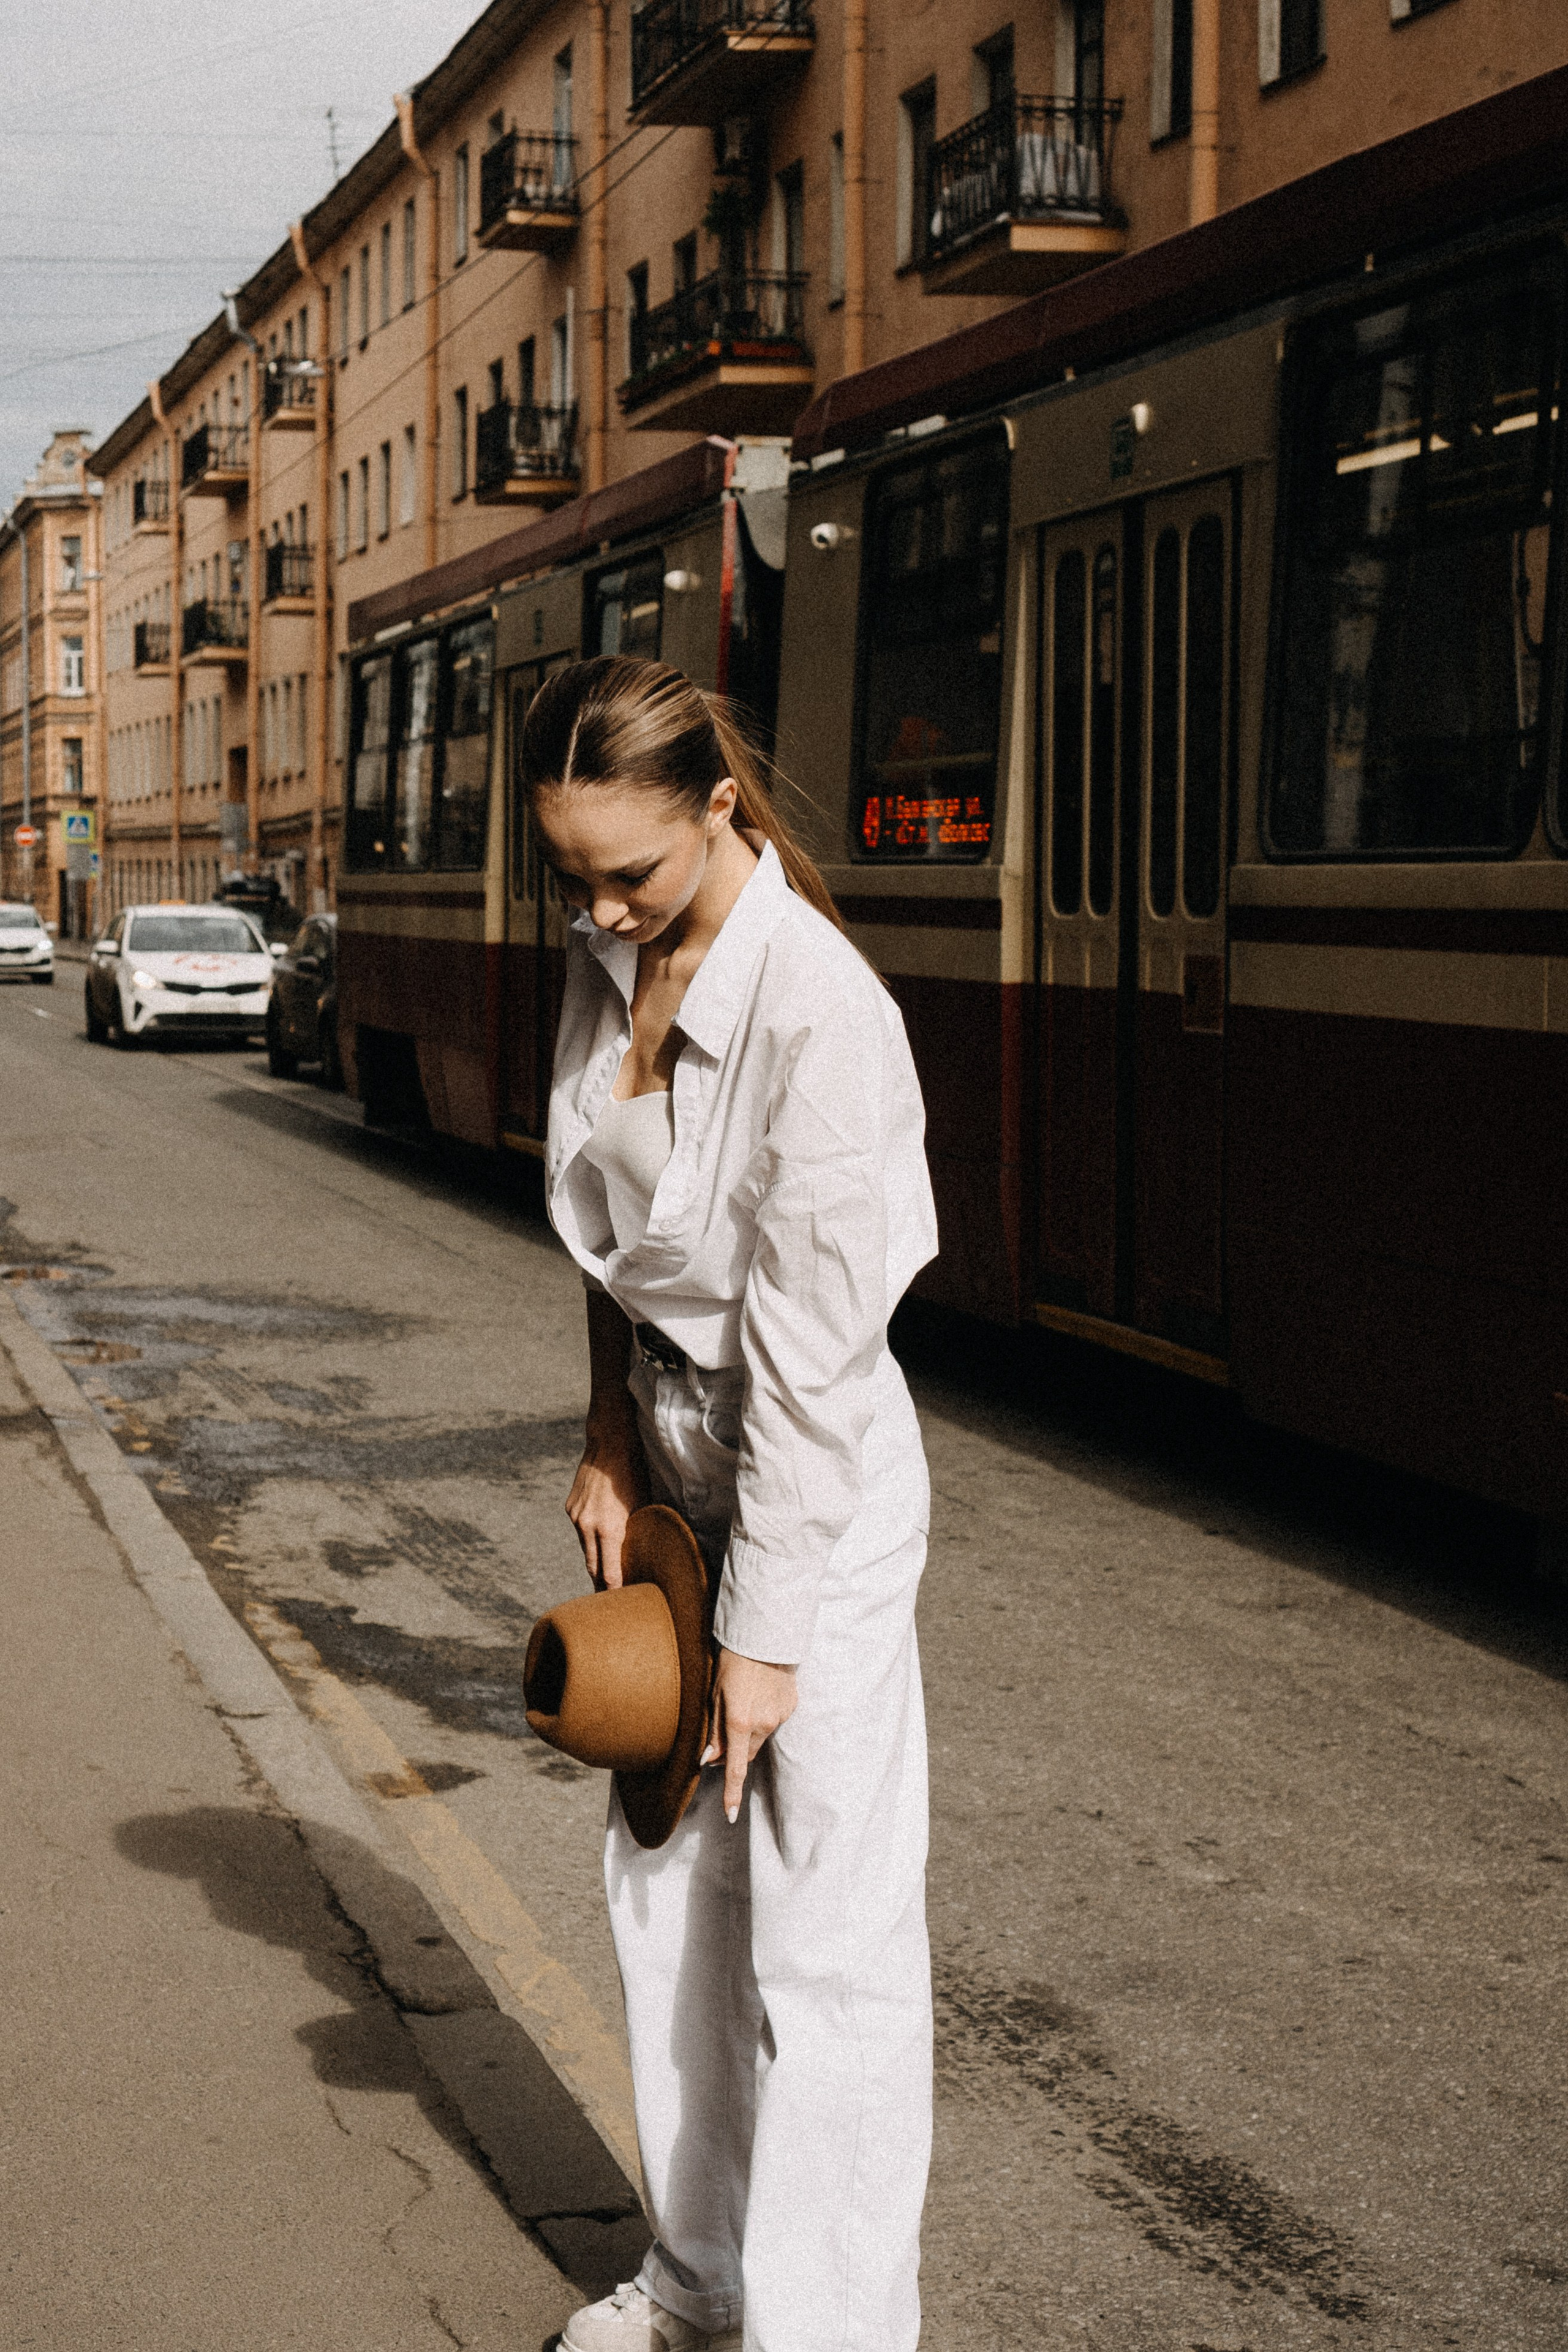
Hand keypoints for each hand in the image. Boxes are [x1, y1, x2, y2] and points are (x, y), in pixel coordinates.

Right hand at [565, 1417, 647, 1587]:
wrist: (610, 1443)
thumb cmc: (634, 1473)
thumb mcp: (642, 1505)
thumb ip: (635, 1533)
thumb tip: (641, 1554)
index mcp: (609, 1529)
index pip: (608, 1573)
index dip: (613, 1591)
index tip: (618, 1605)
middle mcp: (588, 1526)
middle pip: (592, 1567)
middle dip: (600, 1585)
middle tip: (609, 1602)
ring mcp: (576, 1516)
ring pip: (584, 1549)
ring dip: (595, 1561)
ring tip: (604, 1576)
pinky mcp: (570, 1507)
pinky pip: (580, 1531)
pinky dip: (590, 1539)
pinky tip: (599, 1543)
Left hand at [702, 1648, 797, 1820]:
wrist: (765, 1636)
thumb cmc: (733, 1661)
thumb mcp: (715, 1694)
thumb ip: (714, 1730)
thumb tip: (710, 1760)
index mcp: (739, 1722)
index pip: (736, 1768)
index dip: (732, 1793)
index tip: (731, 1816)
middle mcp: (762, 1724)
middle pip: (747, 1753)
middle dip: (736, 1752)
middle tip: (724, 1729)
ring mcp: (779, 1716)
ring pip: (760, 1737)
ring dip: (750, 1731)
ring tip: (744, 1700)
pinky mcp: (790, 1707)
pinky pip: (773, 1721)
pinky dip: (764, 1715)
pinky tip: (759, 1694)